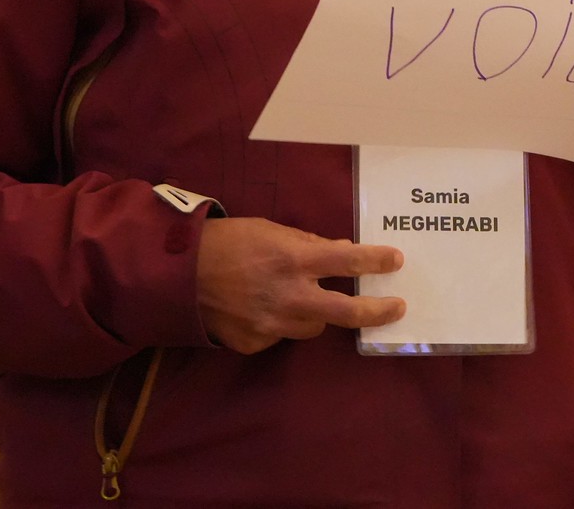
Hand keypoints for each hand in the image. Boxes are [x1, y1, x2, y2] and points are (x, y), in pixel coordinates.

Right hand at [193, 217, 404, 355]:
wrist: (177, 275)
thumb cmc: (227, 241)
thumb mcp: (270, 230)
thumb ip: (307, 243)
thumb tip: (341, 250)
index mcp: (293, 259)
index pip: (348, 260)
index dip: (375, 261)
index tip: (395, 261)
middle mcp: (289, 296)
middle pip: (346, 312)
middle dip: (376, 310)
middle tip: (396, 308)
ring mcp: (273, 324)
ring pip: (313, 326)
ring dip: (315, 312)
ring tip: (298, 296)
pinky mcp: (256, 343)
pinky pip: (281, 334)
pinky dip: (280, 321)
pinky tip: (261, 307)